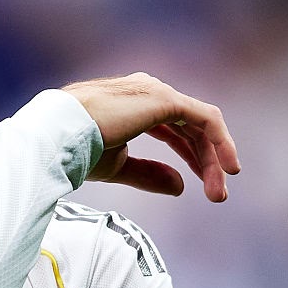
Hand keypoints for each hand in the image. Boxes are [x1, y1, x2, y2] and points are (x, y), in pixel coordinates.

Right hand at [62, 72, 240, 201]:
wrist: (60, 136)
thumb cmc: (78, 149)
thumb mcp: (118, 166)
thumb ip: (149, 174)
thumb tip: (180, 186)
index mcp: (136, 104)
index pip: (174, 127)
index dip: (190, 154)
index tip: (198, 183)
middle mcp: (150, 92)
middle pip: (192, 127)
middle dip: (207, 161)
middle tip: (218, 195)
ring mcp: (158, 92)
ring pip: (202, 125)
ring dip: (215, 158)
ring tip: (219, 192)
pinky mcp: (166, 100)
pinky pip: (206, 119)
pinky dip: (221, 142)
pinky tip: (228, 167)